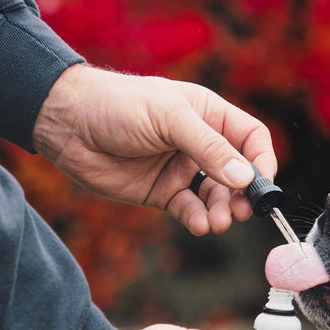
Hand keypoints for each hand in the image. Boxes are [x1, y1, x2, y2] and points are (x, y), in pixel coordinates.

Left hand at [33, 64, 276, 234]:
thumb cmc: (118, 105)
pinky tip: (198, 224)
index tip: (262, 185)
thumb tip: (244, 177)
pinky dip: (197, 219)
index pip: (251, 138)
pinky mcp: (161, 192)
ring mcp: (181, 169)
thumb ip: (209, 148)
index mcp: (208, 114)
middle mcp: (199, 142)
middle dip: (243, 195)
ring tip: (218, 222)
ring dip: (222, 211)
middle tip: (241, 212)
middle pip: (238, 173)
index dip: (262, 161)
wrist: (67, 123)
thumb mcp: (169, 118)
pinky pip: (189, 209)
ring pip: (216, 196)